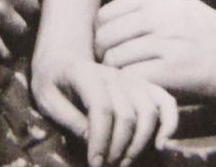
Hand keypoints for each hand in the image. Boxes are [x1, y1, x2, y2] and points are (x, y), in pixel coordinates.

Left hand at [31, 50, 177, 165]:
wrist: (63, 58)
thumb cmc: (53, 82)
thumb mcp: (46, 98)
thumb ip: (67, 117)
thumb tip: (91, 140)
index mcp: (84, 72)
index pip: (101, 107)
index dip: (100, 139)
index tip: (94, 164)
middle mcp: (112, 74)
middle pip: (126, 113)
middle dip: (118, 148)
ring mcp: (130, 79)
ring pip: (148, 111)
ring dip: (139, 143)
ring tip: (123, 163)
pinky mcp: (142, 86)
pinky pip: (165, 101)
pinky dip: (169, 122)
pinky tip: (161, 144)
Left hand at [95, 0, 215, 101]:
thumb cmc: (211, 37)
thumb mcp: (179, 10)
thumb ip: (144, 14)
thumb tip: (100, 30)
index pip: (105, 14)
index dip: (98, 37)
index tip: (106, 54)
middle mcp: (161, 13)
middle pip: (104, 37)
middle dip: (101, 58)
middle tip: (111, 76)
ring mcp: (170, 41)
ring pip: (114, 61)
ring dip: (114, 79)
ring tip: (125, 87)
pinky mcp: (178, 70)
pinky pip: (133, 80)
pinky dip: (130, 91)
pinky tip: (140, 95)